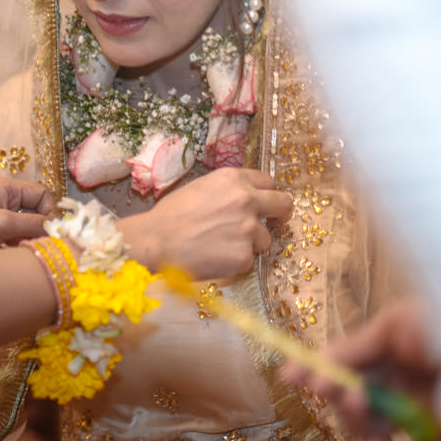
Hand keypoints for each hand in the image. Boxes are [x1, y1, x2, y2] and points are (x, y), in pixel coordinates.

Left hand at [0, 177, 58, 252]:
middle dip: (44, 229)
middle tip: (47, 247)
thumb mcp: (2, 223)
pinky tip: (20, 263)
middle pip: (38, 213)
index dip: (51, 211)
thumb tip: (60, 230)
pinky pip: (16, 244)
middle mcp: (4, 202)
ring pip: (28, 231)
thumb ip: (33, 224)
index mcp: (6, 189)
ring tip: (32, 256)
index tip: (54, 232)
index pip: (42, 194)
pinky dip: (21, 252)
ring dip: (33, 243)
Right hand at [119, 168, 292, 279]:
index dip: (266, 194)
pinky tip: (214, 257)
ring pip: (265, 238)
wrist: (157, 240)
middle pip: (283, 204)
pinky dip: (235, 261)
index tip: (264, 203)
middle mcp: (247, 200)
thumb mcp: (200, 188)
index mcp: (234, 179)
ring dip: (250, 243)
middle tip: (273, 222)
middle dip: (280, 214)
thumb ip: (227, 192)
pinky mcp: (244, 256)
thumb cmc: (170, 214)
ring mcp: (248, 229)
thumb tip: (240, 201)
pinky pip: (248, 259)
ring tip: (222, 246)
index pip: (268, 181)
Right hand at [280, 299, 440, 440]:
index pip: (344, 364)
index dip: (316, 372)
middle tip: (345, 397)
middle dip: (342, 402)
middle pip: (355, 401)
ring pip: (377, 432)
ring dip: (362, 435)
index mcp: (388, 351)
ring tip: (371, 435)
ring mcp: (421, 411)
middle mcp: (401, 382)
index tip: (290, 378)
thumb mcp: (394, 325)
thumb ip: (355, 347)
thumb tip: (316, 364)